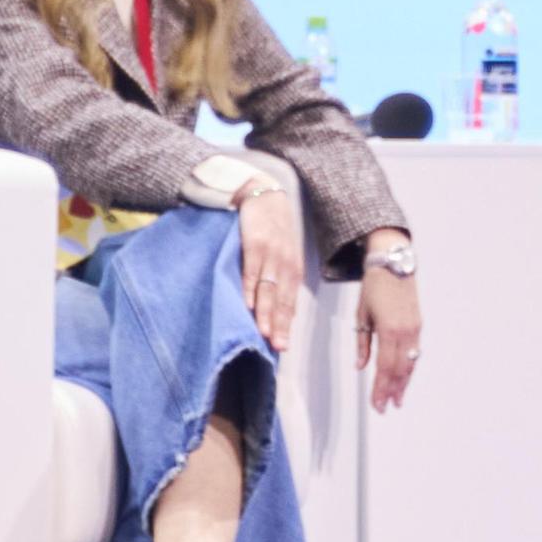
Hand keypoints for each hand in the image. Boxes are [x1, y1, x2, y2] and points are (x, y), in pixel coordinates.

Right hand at [232, 172, 305, 352]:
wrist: (263, 195)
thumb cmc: (273, 229)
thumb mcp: (283, 254)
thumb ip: (281, 279)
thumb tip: (278, 310)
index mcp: (293, 269)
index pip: (290, 303)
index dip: (285, 325)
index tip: (282, 346)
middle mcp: (286, 264)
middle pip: (281, 300)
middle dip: (278, 325)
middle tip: (276, 346)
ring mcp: (271, 254)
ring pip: (268, 289)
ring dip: (265, 312)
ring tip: (262, 332)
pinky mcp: (255, 244)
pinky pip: (252, 270)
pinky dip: (250, 288)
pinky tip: (247, 304)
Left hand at [355, 234, 424, 410]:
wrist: (394, 262)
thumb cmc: (374, 287)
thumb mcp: (362, 314)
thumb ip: (362, 343)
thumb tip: (360, 366)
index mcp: (388, 331)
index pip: (384, 368)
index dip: (380, 389)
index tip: (377, 405)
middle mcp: (405, 333)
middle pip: (399, 370)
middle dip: (391, 391)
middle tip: (385, 408)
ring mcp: (414, 329)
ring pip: (410, 364)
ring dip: (403, 383)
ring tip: (397, 400)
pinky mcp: (418, 325)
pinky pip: (414, 353)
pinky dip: (409, 368)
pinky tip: (404, 378)